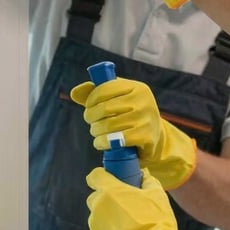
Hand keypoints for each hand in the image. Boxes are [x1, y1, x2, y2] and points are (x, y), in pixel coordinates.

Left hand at [71, 78, 196, 188]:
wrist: (154, 136)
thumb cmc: (130, 114)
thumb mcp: (117, 99)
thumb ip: (95, 93)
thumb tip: (74, 93)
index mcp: (136, 87)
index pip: (105, 88)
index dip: (91, 99)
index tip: (88, 107)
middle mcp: (143, 100)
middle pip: (105, 108)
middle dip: (91, 116)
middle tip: (90, 122)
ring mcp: (146, 119)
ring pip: (109, 125)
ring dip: (96, 131)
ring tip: (95, 133)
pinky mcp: (146, 137)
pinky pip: (117, 140)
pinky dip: (103, 142)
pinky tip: (100, 143)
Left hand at [86, 167, 217, 229]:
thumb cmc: (155, 220)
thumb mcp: (156, 195)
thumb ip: (148, 182)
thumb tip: (144, 176)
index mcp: (110, 190)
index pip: (95, 176)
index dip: (101, 177)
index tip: (108, 181)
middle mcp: (97, 206)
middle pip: (94, 198)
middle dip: (105, 200)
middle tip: (122, 207)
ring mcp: (94, 226)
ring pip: (96, 218)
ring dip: (106, 219)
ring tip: (125, 228)